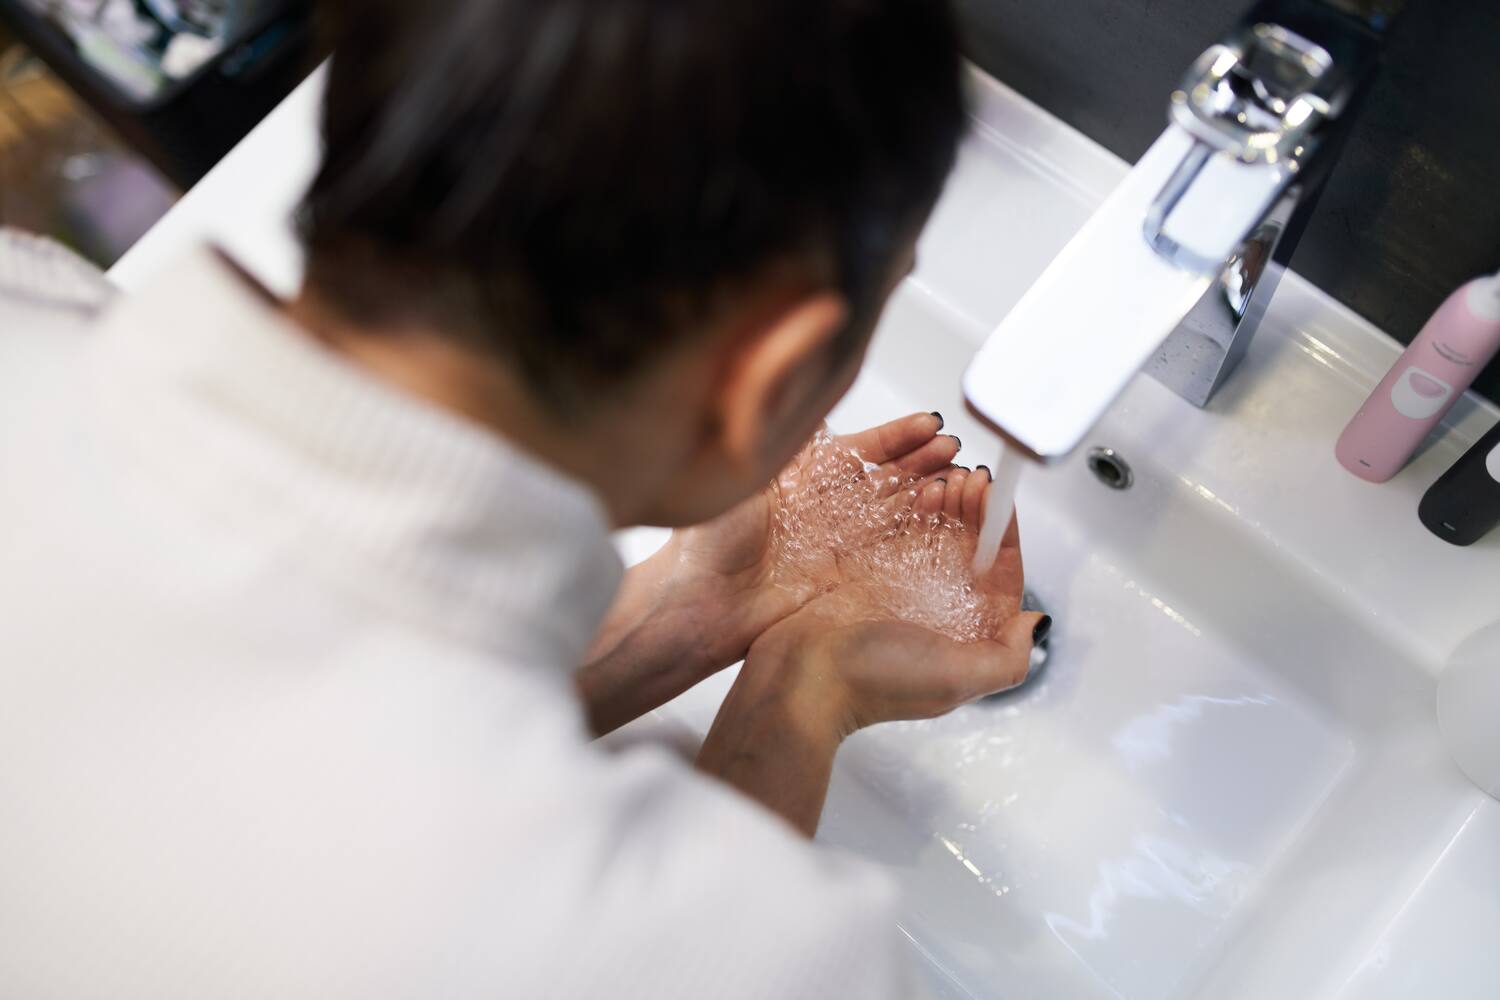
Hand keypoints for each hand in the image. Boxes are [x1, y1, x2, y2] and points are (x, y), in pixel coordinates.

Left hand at [669, 410, 958, 656]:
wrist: (700, 603)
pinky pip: (892, 550)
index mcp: (803, 478)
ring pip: (896, 511)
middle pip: (886, 477)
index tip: (928, 424)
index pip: (862, 449)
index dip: (896, 437)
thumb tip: (807, 382)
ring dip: (928, 494)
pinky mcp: (846, 576)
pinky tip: (944, 519)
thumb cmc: (706, 540)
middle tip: (952, 449)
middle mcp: (825, 507)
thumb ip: (783, 430)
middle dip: (923, 461)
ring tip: (958, 479)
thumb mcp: (748, 473)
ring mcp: (838, 542)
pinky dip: (920, 534)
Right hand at [746, 475, 1042, 733]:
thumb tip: (1033, 623)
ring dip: (946, 500)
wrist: (802, 678)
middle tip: (968, 480)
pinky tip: (914, 489)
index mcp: (965, 631)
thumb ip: (1006, 659)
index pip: (1000, 571)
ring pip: (936, 530)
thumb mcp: (956, 679)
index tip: (995, 499)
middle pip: (970, 544)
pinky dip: (909, 504)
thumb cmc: (874, 682)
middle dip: (976, 508)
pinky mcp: (867, 570)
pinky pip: (897, 528)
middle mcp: (937, 606)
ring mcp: (901, 585)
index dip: (1003, 532)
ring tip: (943, 480)